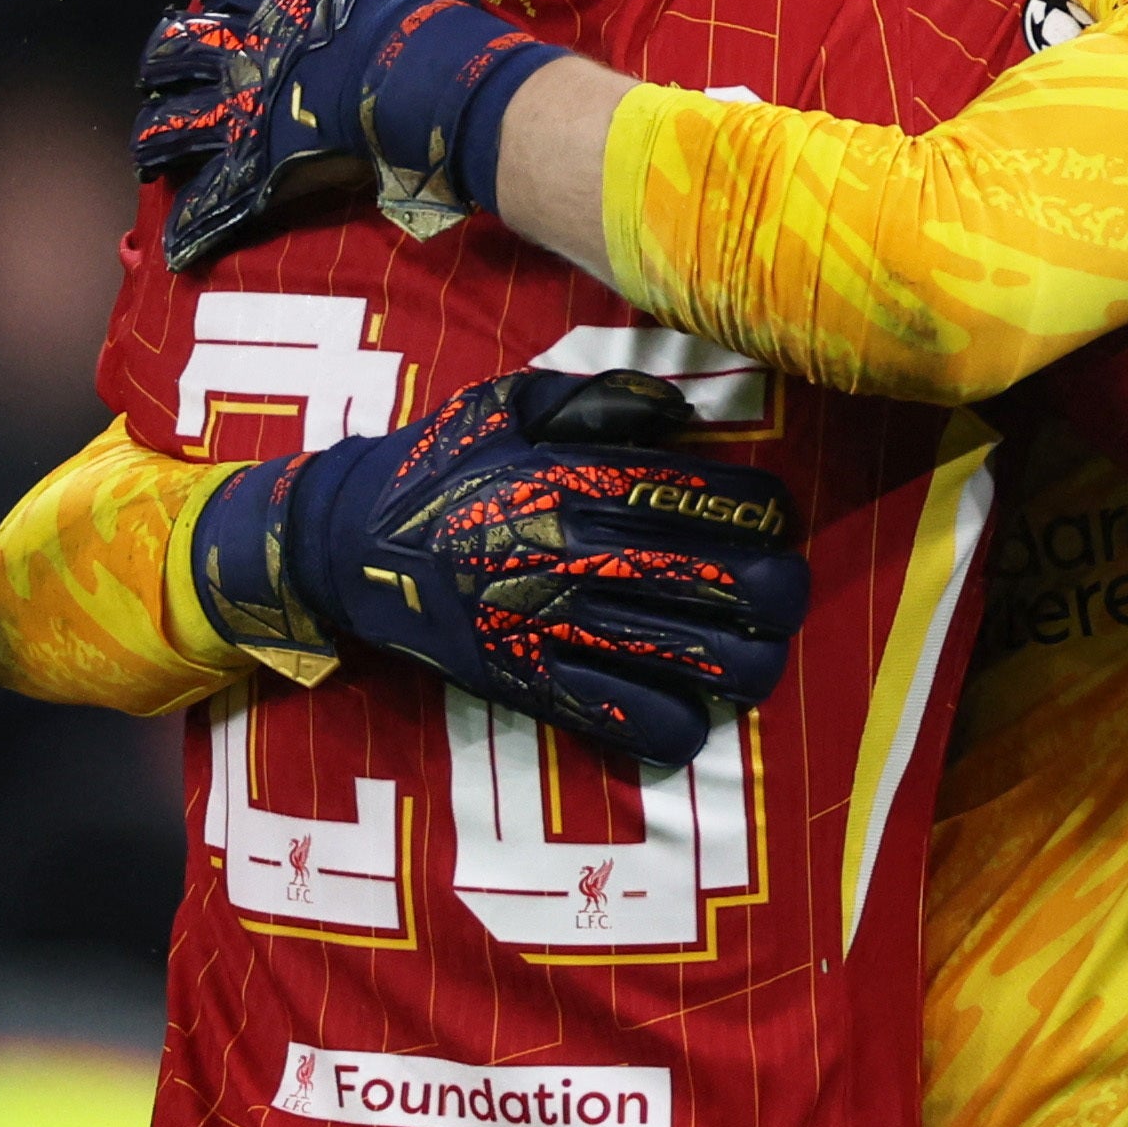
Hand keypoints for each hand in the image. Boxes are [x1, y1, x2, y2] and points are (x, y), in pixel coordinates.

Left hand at [131, 0, 557, 268]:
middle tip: (160, 68)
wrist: (424, 78)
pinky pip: (209, 201)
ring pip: (173, 122)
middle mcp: (248, 49)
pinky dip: (194, 223)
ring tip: (149, 145)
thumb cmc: (420, 14)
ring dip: (157, 133)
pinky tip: (181, 240)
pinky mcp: (252, 165)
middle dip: (165, 56)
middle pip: (180, 46)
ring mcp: (244, 110)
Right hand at [186, 367, 809, 766]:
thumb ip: (602, 401)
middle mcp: (581, 553)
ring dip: (748, 665)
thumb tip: (686, 413)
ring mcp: (559, 627)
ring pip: (703, 662)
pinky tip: (683, 708)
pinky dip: (679, 725)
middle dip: (780, 592)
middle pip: (735, 585)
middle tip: (776, 592)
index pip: (720, 500)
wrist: (347, 546)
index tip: (771, 521)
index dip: (770, 514)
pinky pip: (636, 722)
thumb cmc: (438, 467)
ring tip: (745, 655)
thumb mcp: (510, 402)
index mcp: (582, 478)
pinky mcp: (534, 685)